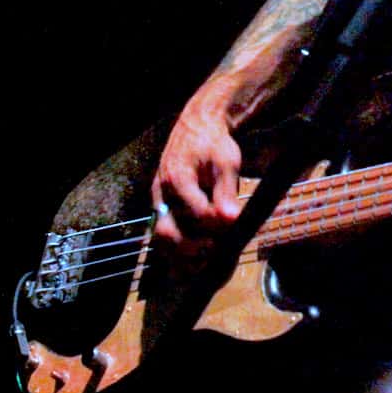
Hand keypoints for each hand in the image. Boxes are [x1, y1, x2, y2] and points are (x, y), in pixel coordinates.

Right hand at [150, 91, 244, 247]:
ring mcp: (159, 203)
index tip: (232, 229)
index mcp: (177, 179)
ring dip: (181, 257)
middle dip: (191, 249)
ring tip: (205, 263)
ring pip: (161, 240)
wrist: (197, 128)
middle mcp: (162, 194)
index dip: (215, 226)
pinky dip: (176, 252)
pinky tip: (195, 261)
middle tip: (215, 253)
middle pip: (167, 233)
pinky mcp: (162, 210)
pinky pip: (163, 237)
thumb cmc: (213, 144)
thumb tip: (230, 219)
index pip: (196, 213)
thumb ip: (227, 190)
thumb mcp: (226, 161)